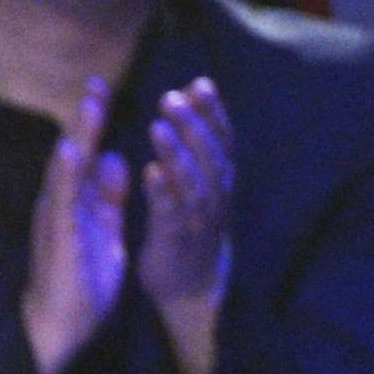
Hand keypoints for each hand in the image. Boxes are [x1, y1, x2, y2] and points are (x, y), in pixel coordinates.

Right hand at [22, 77, 129, 373]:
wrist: (61, 327)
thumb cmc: (82, 284)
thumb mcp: (106, 230)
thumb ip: (110, 196)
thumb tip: (119, 158)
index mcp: (76, 202)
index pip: (87, 155)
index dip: (95, 123)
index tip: (105, 91)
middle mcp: (61, 203)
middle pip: (74, 152)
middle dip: (86, 117)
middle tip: (98, 82)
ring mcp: (55, 217)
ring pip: (66, 168)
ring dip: (78, 134)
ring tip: (90, 103)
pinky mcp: (57, 236)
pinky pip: (62, 200)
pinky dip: (68, 172)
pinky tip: (74, 149)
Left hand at [135, 73, 234, 373]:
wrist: (192, 290)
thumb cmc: (189, 226)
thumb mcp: (197, 182)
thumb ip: (192, 146)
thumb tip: (183, 100)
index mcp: (219, 181)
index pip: (221, 140)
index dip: (214, 112)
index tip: (201, 82)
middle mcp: (215, 198)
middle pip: (211, 156)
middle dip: (194, 125)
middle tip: (173, 97)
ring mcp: (198, 222)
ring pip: (195, 184)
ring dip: (177, 153)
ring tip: (159, 125)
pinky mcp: (176, 244)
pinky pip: (172, 216)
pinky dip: (164, 193)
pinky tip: (151, 171)